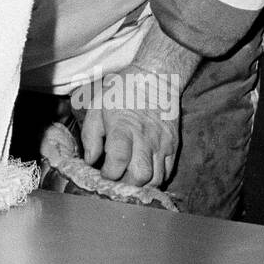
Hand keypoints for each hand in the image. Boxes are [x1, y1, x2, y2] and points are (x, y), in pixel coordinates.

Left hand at [78, 70, 180, 187]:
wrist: (154, 78)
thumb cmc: (121, 91)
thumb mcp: (97, 106)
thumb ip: (90, 135)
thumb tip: (90, 160)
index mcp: (123, 127)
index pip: (118, 161)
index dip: (108, 174)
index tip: (102, 174)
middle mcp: (145, 138)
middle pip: (140, 175)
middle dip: (125, 185)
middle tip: (116, 181)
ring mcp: (162, 143)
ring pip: (156, 178)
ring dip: (141, 185)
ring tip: (129, 180)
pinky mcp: (173, 145)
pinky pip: (167, 172)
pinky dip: (156, 179)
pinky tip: (144, 175)